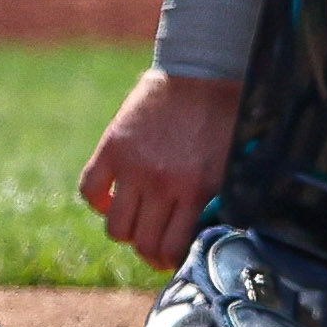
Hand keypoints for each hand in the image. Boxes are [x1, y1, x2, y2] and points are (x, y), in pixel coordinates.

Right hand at [80, 67, 239, 267]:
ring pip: (116, 227)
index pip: (172, 248)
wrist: (205, 67)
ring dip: (126, 230)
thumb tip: (221, 224)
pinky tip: (113, 197)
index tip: (173, 257)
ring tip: (138, 221)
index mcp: (198, 188)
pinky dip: (98, 200)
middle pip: (143, 243)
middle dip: (149, 252)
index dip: (170, 259)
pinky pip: (90, 191)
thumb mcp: (237, 156)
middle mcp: (162, 184)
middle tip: (155, 247)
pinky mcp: (112, 148)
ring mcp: (134, 167)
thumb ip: (223, 192)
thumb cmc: (229, 110)